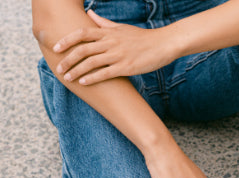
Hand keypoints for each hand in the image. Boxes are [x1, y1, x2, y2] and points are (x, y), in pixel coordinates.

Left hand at [53, 10, 179, 84]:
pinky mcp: (126, 67)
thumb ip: (103, 23)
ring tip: (68, 78)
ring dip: (77, 70)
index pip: (82, 33)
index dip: (67, 40)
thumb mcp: (121, 28)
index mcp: (108, 32)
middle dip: (68, 59)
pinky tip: (84, 82)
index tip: (56, 47)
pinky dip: (92, 77)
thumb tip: (90, 13)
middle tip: (59, 68)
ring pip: (91, 62)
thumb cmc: (143, 38)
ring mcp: (118, 55)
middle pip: (83, 49)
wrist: (163, 44)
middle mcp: (110, 42)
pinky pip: (105, 73)